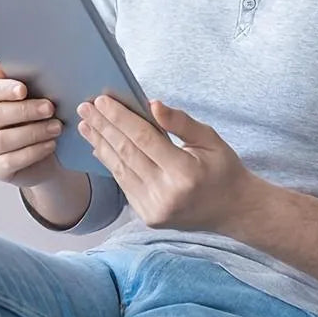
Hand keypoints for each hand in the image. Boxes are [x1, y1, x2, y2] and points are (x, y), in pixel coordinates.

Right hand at [0, 60, 63, 187]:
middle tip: (50, 108)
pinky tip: (50, 144)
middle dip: (25, 110)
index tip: (24, 89)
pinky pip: (11, 160)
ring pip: (3, 140)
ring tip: (56, 127)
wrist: (41, 152)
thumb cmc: (31, 118)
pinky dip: (34, 151)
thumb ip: (15, 81)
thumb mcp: (28, 98)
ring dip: (33, 132)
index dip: (3, 89)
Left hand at [77, 96, 257, 232]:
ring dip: (100, 144)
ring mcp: (154, 209)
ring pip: (119, 169)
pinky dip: (110, 163)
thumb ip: (180, 122)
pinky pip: (124, 184)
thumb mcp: (209, 138)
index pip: (143, 138)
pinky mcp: (147, 216)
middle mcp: (165, 194)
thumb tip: (152, 103)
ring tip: (85, 124)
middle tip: (85, 107)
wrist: (232, 210)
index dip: (120, 117)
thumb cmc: (223, 169)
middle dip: (103, 127)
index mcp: (184, 172)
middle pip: (126, 152)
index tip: (102, 100)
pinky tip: (99, 146)